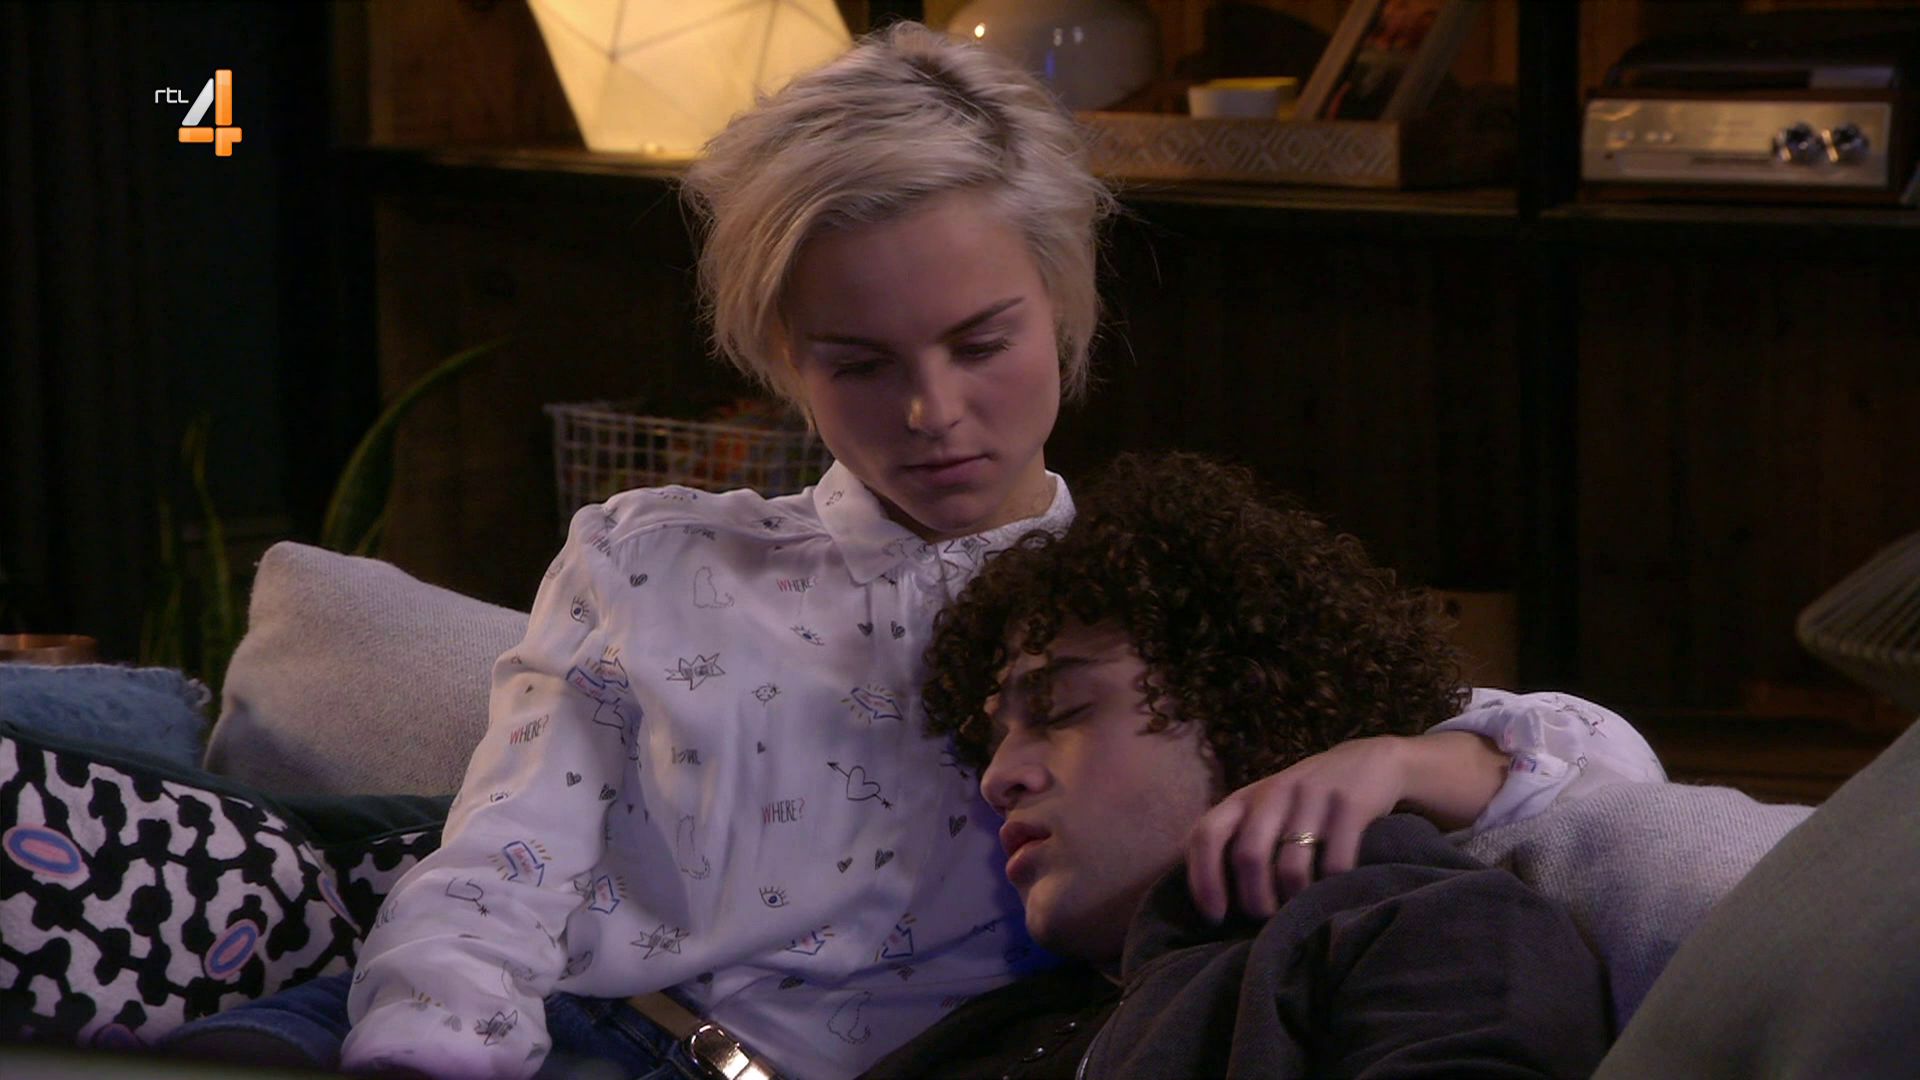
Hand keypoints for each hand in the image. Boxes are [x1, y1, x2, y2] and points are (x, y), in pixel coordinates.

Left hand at [1184, 731, 1507, 922]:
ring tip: (1298, 911)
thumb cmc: (1304, 801)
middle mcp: (1274, 793)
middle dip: (1253, 899)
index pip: (1206, 834)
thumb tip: (1210, 901)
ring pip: (1290, 867)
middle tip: (1265, 920)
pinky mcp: (1351, 805)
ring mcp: (1312, 796)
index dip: (1203, 878)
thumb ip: (1237, 839)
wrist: (1369, 762)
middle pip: (1248, 855)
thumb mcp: (1265, 809)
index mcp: (1244, 798)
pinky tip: (1333, 894)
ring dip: (1291, 901)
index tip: (1215, 916)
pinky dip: (1331, 889)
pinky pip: (1335, 864)